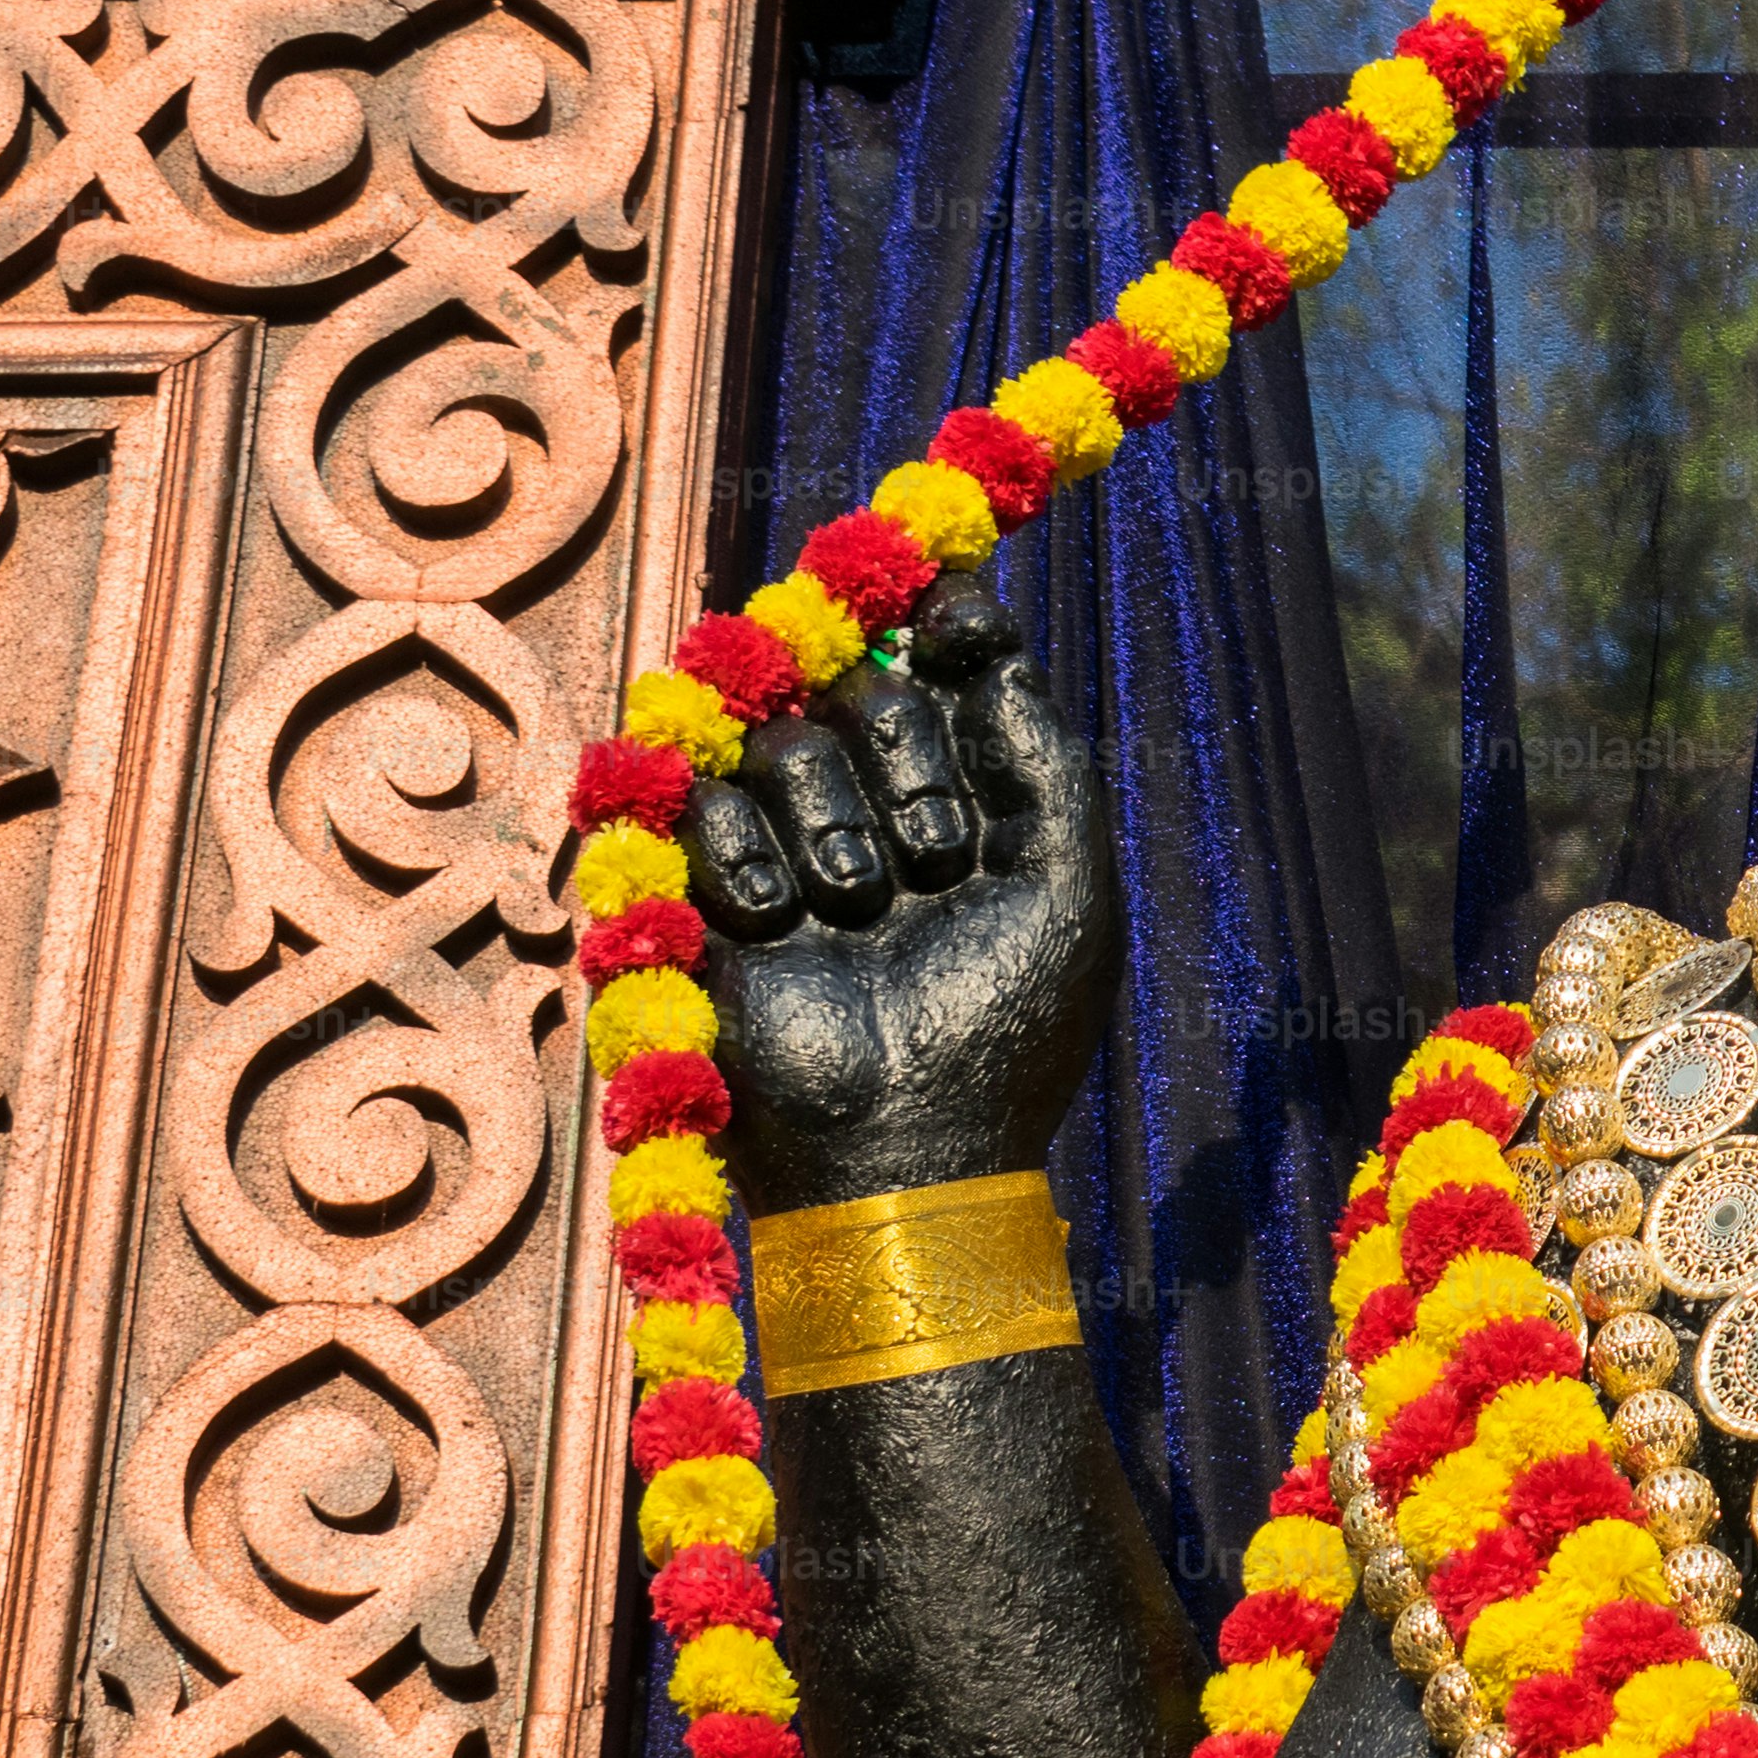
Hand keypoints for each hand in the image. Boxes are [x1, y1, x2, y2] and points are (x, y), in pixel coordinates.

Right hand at [673, 578, 1120, 1210]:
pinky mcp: (692, 881)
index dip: (946, 623)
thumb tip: (995, 640)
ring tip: (862, 912)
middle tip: (936, 855)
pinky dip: (748, 853)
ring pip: (782, 732)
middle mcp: (869, 803)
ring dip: (835, 823)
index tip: (958, 616)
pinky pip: (698, 794)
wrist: (904, 1141)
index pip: (940, 664)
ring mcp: (778, 837)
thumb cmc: (1003, 1029)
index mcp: (961, 799)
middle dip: (904, 755)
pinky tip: (784, 922)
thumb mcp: (1065, 889)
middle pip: (862, 679)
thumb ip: (1045, 759)